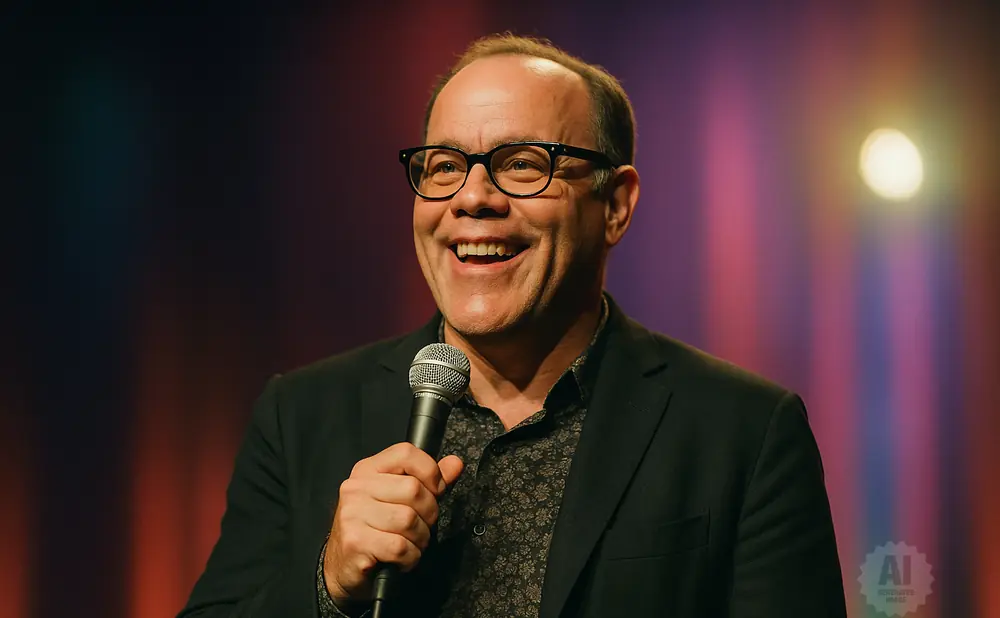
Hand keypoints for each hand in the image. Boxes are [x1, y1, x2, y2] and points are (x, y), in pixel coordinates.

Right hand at [322, 442, 463, 604]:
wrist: (341, 567)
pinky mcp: (355, 541)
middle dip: (429, 513)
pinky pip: (400, 547)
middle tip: (421, 526)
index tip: (436, 490)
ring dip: (420, 539)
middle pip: (413, 489)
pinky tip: (401, 558)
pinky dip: (410, 557)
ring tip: (411, 543)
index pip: (406, 453)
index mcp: (368, 470)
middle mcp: (356, 488)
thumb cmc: (373, 531)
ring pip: (409, 520)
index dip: (430, 472)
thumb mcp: (398, 499)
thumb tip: (455, 464)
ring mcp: (353, 514)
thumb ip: (427, 481)